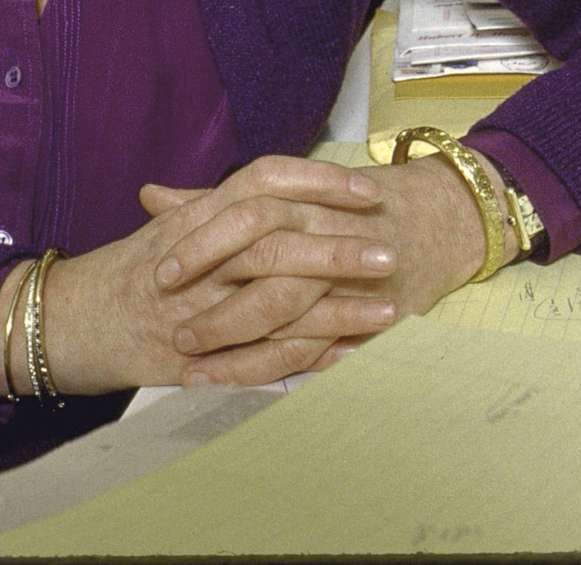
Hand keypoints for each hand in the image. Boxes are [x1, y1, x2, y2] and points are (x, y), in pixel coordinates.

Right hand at [24, 155, 397, 395]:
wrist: (69, 321)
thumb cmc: (126, 272)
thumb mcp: (172, 227)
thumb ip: (219, 204)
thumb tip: (274, 186)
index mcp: (198, 216)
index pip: (264, 180)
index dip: (318, 182)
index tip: (367, 190)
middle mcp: (199, 257)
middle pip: (278, 242)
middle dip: (339, 249)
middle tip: (390, 252)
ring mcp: (197, 309)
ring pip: (276, 304)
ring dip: (337, 310)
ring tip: (389, 310)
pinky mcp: (196, 357)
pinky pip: (259, 358)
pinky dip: (308, 359)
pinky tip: (349, 357)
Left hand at [140, 152, 493, 382]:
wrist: (430, 222)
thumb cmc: (341, 208)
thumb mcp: (279, 197)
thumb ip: (214, 201)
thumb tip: (150, 196)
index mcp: (299, 198)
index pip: (246, 212)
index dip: (201, 242)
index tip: (161, 271)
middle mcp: (323, 231)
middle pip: (265, 260)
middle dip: (217, 300)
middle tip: (172, 328)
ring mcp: (347, 276)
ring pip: (287, 310)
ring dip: (237, 344)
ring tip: (192, 368)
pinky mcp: (364, 314)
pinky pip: (312, 348)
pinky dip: (271, 367)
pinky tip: (234, 383)